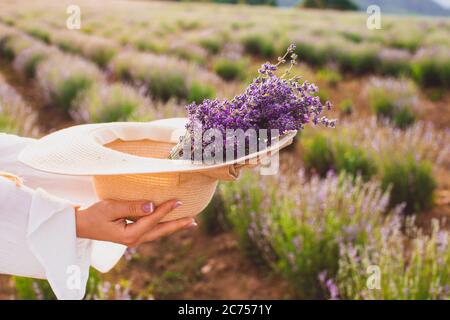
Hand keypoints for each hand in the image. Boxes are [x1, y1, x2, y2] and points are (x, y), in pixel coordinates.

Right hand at [75, 199, 196, 246]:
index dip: (166, 209)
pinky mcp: (133, 235)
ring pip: (158, 232)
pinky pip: (152, 230)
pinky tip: (171, 221)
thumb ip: (131, 206)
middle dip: (178, 225)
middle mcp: (134, 240)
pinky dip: (163, 225)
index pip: (152, 220)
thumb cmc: (94, 215)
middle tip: (194, 220)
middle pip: (160, 231)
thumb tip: (151, 206)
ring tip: (189, 222)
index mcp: (129, 234)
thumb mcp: (110, 207)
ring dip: (173, 226)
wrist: (81, 225)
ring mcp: (134, 239)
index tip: (179, 201)